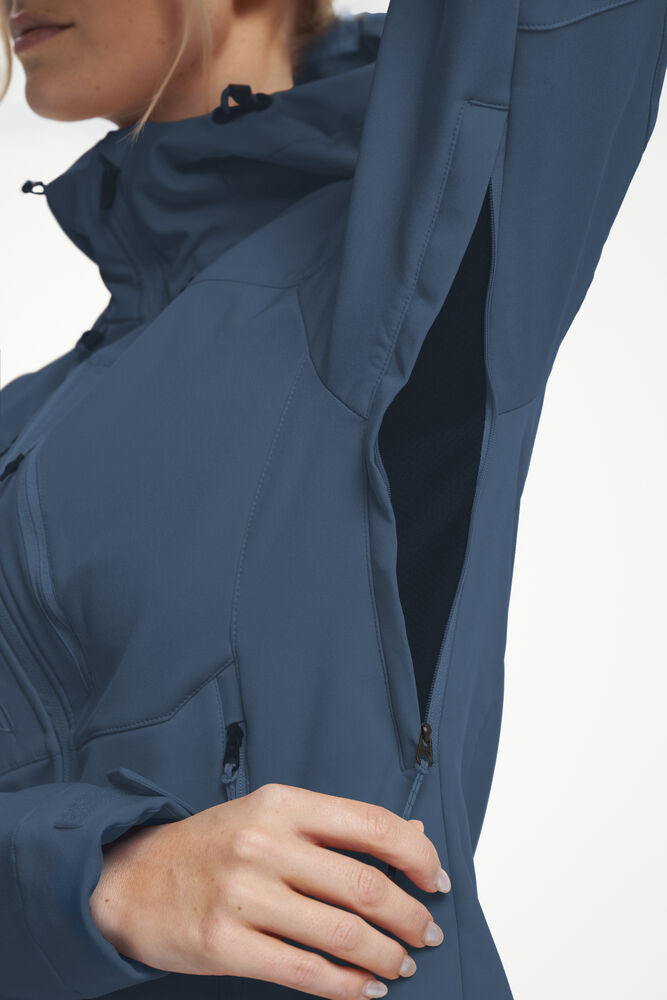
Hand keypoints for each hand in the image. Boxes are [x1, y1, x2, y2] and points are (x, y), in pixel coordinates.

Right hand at [90, 783, 451, 998]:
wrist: (133, 879)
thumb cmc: (211, 846)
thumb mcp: (270, 816)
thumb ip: (338, 827)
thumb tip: (412, 835)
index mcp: (281, 804)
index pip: (371, 824)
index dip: (417, 856)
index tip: (436, 879)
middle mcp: (265, 844)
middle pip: (365, 885)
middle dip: (410, 915)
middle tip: (428, 931)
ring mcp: (244, 895)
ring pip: (342, 933)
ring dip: (387, 955)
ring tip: (403, 962)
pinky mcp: (226, 944)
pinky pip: (305, 972)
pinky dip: (347, 987)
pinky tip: (366, 989)